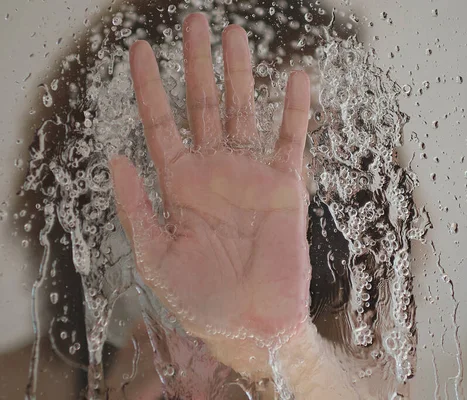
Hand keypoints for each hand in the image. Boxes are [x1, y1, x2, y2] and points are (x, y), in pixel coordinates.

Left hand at [110, 13, 311, 369]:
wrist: (252, 324)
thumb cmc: (202, 298)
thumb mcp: (155, 255)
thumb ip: (136, 206)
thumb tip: (116, 157)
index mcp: (180, 186)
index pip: (161, 125)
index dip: (148, 87)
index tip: (139, 51)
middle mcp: (215, 171)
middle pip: (202, 105)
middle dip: (196, 64)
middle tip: (193, 23)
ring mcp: (250, 174)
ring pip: (244, 111)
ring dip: (239, 74)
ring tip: (234, 34)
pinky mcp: (285, 185)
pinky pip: (291, 139)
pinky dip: (295, 109)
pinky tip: (296, 77)